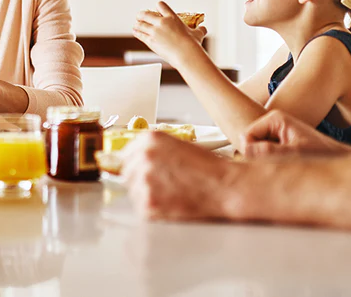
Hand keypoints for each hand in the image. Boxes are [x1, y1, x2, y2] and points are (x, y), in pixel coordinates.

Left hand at [122, 131, 238, 220]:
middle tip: (162, 186)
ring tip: (170, 194)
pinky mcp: (148, 204)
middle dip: (140, 180)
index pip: (126, 154)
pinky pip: (141, 208)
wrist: (224, 187)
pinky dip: (153, 209)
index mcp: (150, 140)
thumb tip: (134, 160)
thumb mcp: (177, 146)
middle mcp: (143, 157)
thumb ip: (153, 150)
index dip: (136, 165)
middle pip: (127, 173)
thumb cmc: (208, 168)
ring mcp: (144, 181)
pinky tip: (171, 203)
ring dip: (147, 195)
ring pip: (133, 192)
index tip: (141, 172)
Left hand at [132, 1, 203, 66]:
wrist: (186, 55)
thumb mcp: (198, 34)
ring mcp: (155, 31)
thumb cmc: (192, 45)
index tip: (156, 9)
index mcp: (172, 17)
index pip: (161, 5)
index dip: (157, 6)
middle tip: (140, 15)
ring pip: (141, 24)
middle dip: (142, 14)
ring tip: (136, 24)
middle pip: (146, 14)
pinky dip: (137, 32)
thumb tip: (204, 29)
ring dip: (138, 23)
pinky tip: (135, 31)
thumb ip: (200, 30)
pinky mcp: (150, 41)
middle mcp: (161, 22)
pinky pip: (140, 34)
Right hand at [242, 110, 350, 157]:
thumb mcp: (295, 153)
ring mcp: (275, 132)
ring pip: (255, 150)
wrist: (339, 158)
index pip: (246, 137)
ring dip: (266, 160)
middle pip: (249, 143)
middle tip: (281, 164)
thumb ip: (269, 151)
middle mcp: (272, 122)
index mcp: (274, 119)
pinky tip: (287, 165)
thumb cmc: (322, 155)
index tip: (272, 162)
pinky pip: (263, 154)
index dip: (252, 153)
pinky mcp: (278, 142)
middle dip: (259, 157)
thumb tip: (245, 150)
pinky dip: (271, 162)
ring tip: (286, 164)